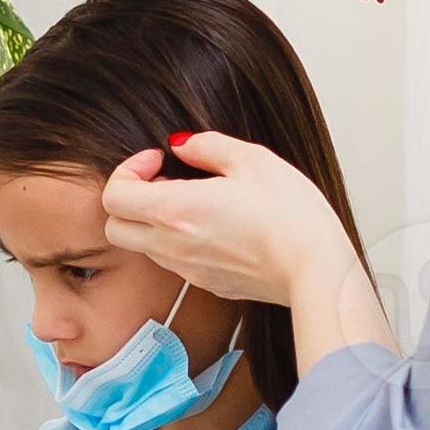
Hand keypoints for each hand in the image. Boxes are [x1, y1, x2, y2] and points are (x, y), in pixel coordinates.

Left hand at [101, 132, 364, 309]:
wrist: (315, 270)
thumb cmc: (290, 215)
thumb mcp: (252, 159)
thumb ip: (208, 146)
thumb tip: (184, 145)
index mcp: (174, 211)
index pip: (113, 196)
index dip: (127, 170)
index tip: (157, 159)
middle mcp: (171, 246)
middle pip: (115, 228)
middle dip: (129, 200)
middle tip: (164, 181)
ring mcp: (188, 270)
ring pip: (143, 246)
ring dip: (153, 221)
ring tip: (194, 201)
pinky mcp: (208, 284)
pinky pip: (174, 261)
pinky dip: (177, 241)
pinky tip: (213, 225)